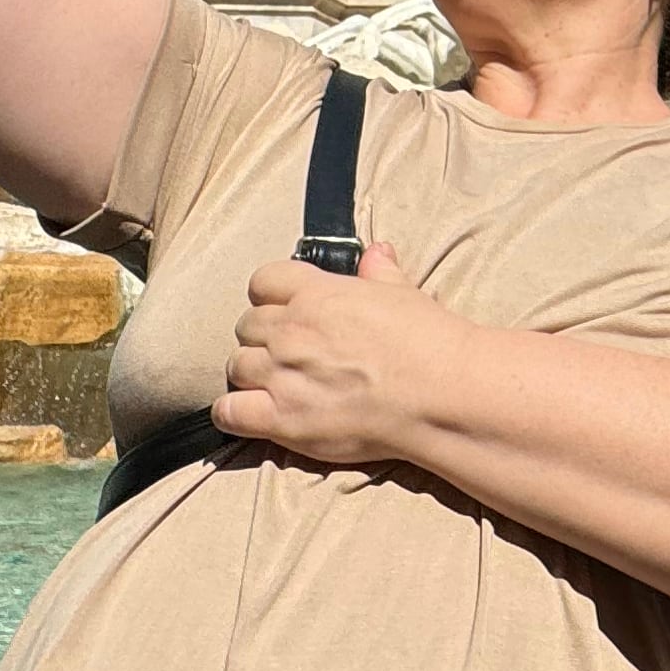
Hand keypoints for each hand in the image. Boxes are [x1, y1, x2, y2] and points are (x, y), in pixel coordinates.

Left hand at [219, 246, 452, 465]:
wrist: (440, 394)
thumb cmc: (427, 341)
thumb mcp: (403, 293)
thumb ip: (379, 272)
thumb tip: (376, 252)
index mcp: (316, 293)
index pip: (263, 281)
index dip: (272, 296)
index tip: (285, 310)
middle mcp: (291, 330)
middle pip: (246, 325)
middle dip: (262, 338)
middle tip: (287, 354)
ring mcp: (282, 375)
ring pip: (235, 366)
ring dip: (250, 374)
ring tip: (273, 385)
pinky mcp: (282, 418)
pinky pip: (229, 412)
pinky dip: (233, 414)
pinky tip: (250, 415)